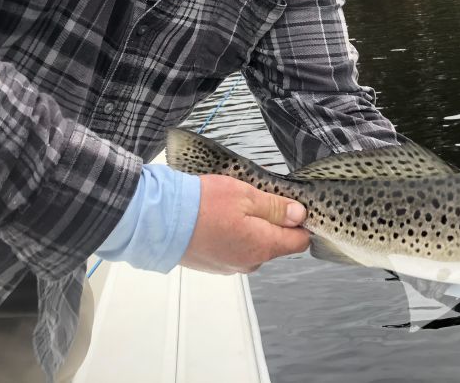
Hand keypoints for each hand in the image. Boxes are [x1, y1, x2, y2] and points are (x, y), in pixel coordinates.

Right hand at [180, 174, 309, 273]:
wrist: (159, 221)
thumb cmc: (202, 205)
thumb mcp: (245, 195)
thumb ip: (276, 207)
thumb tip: (300, 215)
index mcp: (263, 246)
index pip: (300, 241)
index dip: (300, 222)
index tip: (291, 204)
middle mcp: (250, 262)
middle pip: (275, 243)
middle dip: (271, 221)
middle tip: (254, 197)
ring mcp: (230, 265)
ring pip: (253, 245)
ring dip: (249, 227)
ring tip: (230, 206)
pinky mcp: (213, 264)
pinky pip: (233, 249)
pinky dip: (231, 234)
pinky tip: (217, 218)